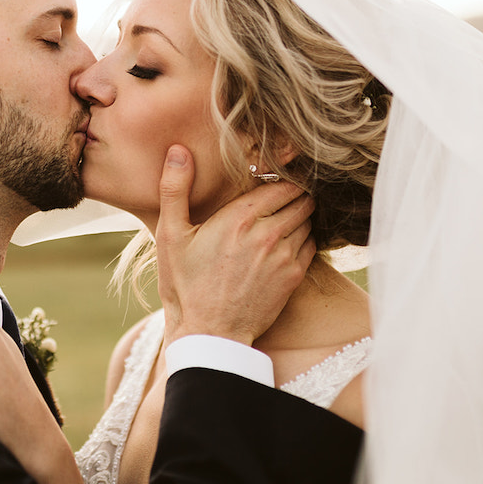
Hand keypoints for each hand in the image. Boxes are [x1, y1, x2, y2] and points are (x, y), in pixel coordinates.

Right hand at [155, 145, 314, 346]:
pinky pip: (312, 245)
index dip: (280, 179)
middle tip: (280, 198)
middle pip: (301, 199)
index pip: (281, 183)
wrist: (209, 333)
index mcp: (239, 217)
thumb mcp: (170, 235)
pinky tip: (285, 243)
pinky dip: (304, 239)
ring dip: (300, 217)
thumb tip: (178, 150)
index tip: (271, 181)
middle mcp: (268, 233)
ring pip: (309, 221)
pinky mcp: (294, 277)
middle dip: (294, 195)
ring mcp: (285, 256)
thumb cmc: (185, 284)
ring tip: (282, 220)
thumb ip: (174, 189)